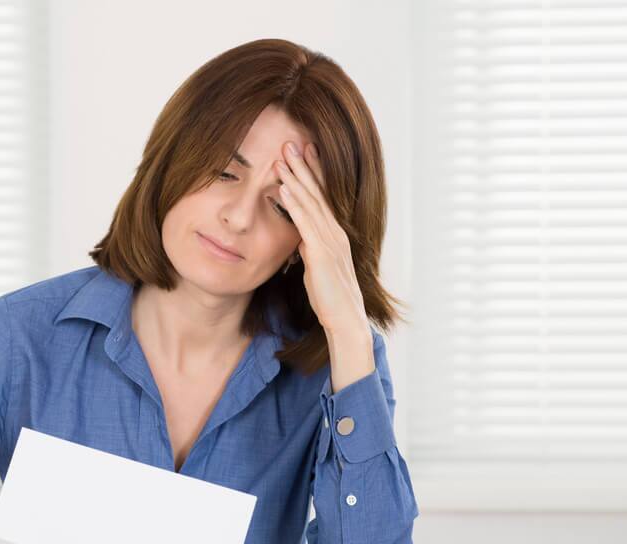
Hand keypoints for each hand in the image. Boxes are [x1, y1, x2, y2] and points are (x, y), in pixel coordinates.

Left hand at [274, 141, 368, 333]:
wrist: (344, 319)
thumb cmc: (329, 296)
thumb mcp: (316, 267)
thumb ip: (310, 250)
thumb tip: (300, 240)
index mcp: (334, 233)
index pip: (322, 196)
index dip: (313, 173)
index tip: (304, 150)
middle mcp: (335, 231)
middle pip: (318, 192)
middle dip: (304, 166)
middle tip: (291, 141)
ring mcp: (330, 240)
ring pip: (311, 202)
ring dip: (296, 177)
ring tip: (282, 156)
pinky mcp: (322, 253)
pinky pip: (305, 223)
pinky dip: (294, 203)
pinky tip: (283, 186)